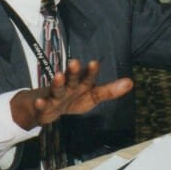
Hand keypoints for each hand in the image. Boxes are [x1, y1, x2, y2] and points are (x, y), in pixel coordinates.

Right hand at [10, 59, 133, 129]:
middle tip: (75, 62)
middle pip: (71, 78)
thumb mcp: (92, 96)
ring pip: (56, 89)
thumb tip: (131, 82)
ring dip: (57, 82)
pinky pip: (42, 105)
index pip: (88, 78)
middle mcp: (68, 87)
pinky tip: (39, 102)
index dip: (91, 72)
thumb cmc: (73, 99)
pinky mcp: (44, 106)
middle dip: (73, 71)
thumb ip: (110, 91)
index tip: (94, 63)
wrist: (47, 107)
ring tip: (58, 76)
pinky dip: (40, 103)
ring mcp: (55, 96)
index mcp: (80, 85)